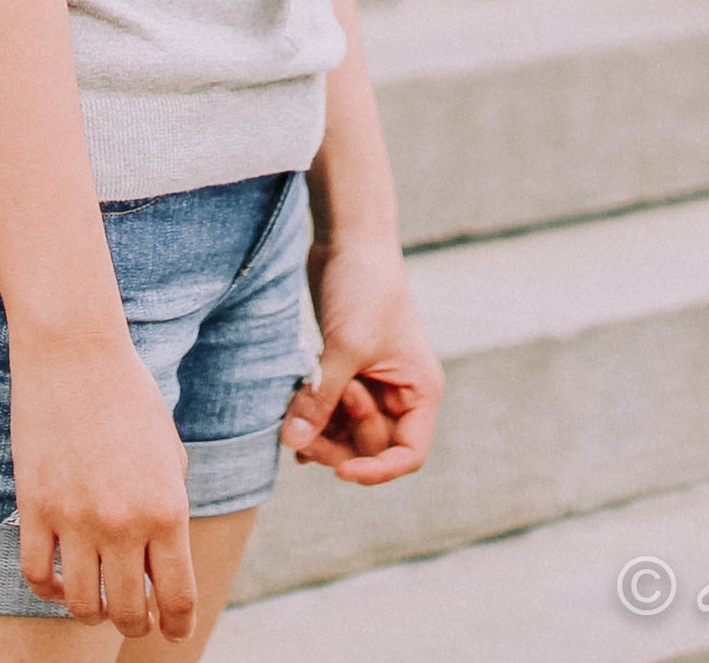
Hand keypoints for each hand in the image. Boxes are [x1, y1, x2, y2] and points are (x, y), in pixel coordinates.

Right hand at [11, 330, 196, 639]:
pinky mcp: (34, 507)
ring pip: (83, 607)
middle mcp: (124, 523)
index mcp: (167, 508)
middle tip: (133, 616)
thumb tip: (161, 563)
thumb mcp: (168, 451)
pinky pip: (37, 577)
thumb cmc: (129, 394)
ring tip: (96, 596)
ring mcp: (75, 518)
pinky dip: (50, 590)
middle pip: (128, 614)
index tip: (171, 633)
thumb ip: (169, 507)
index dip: (176, 627)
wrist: (75, 349)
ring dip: (92, 611)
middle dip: (135, 624)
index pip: (177, 599)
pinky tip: (61, 577)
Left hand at [282, 235, 442, 484]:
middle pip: (370, 447)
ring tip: (291, 418)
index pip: (408, 453)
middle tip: (302, 430)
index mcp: (418, 390)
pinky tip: (289, 424)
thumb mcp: (345, 346)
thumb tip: (293, 442)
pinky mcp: (343, 367)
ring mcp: (370, 380)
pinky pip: (329, 410)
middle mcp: (398, 391)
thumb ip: (321, 397)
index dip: (378, 470)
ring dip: (319, 432)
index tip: (342, 471)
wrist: (348, 237)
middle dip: (338, 445)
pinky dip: (311, 417)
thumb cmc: (364, 286)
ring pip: (345, 431)